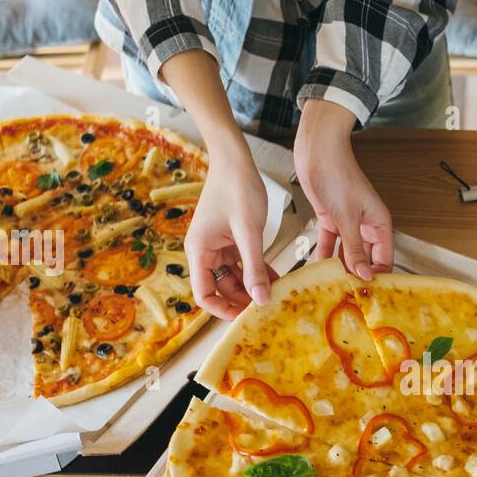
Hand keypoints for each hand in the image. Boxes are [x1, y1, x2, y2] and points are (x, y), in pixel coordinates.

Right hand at [185, 134, 270, 319]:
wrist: (235, 159)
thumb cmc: (236, 188)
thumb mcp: (248, 232)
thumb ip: (255, 267)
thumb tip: (261, 300)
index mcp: (199, 251)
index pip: (203, 294)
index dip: (221, 310)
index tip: (245, 317)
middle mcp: (205, 251)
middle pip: (221, 288)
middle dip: (243, 300)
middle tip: (269, 309)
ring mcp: (218, 246)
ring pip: (234, 277)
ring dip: (253, 286)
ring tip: (277, 296)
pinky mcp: (231, 239)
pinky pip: (243, 263)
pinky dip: (258, 271)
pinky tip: (277, 279)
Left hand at [294, 99, 392, 279]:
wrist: (317, 150)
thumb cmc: (338, 174)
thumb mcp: (346, 217)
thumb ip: (355, 249)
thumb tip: (364, 275)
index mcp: (379, 224)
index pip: (384, 259)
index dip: (378, 278)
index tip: (368, 297)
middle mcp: (366, 226)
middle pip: (364, 259)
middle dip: (355, 277)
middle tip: (346, 298)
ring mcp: (348, 224)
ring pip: (346, 254)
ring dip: (338, 269)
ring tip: (329, 289)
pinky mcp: (330, 220)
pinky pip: (330, 245)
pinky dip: (323, 256)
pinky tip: (315, 271)